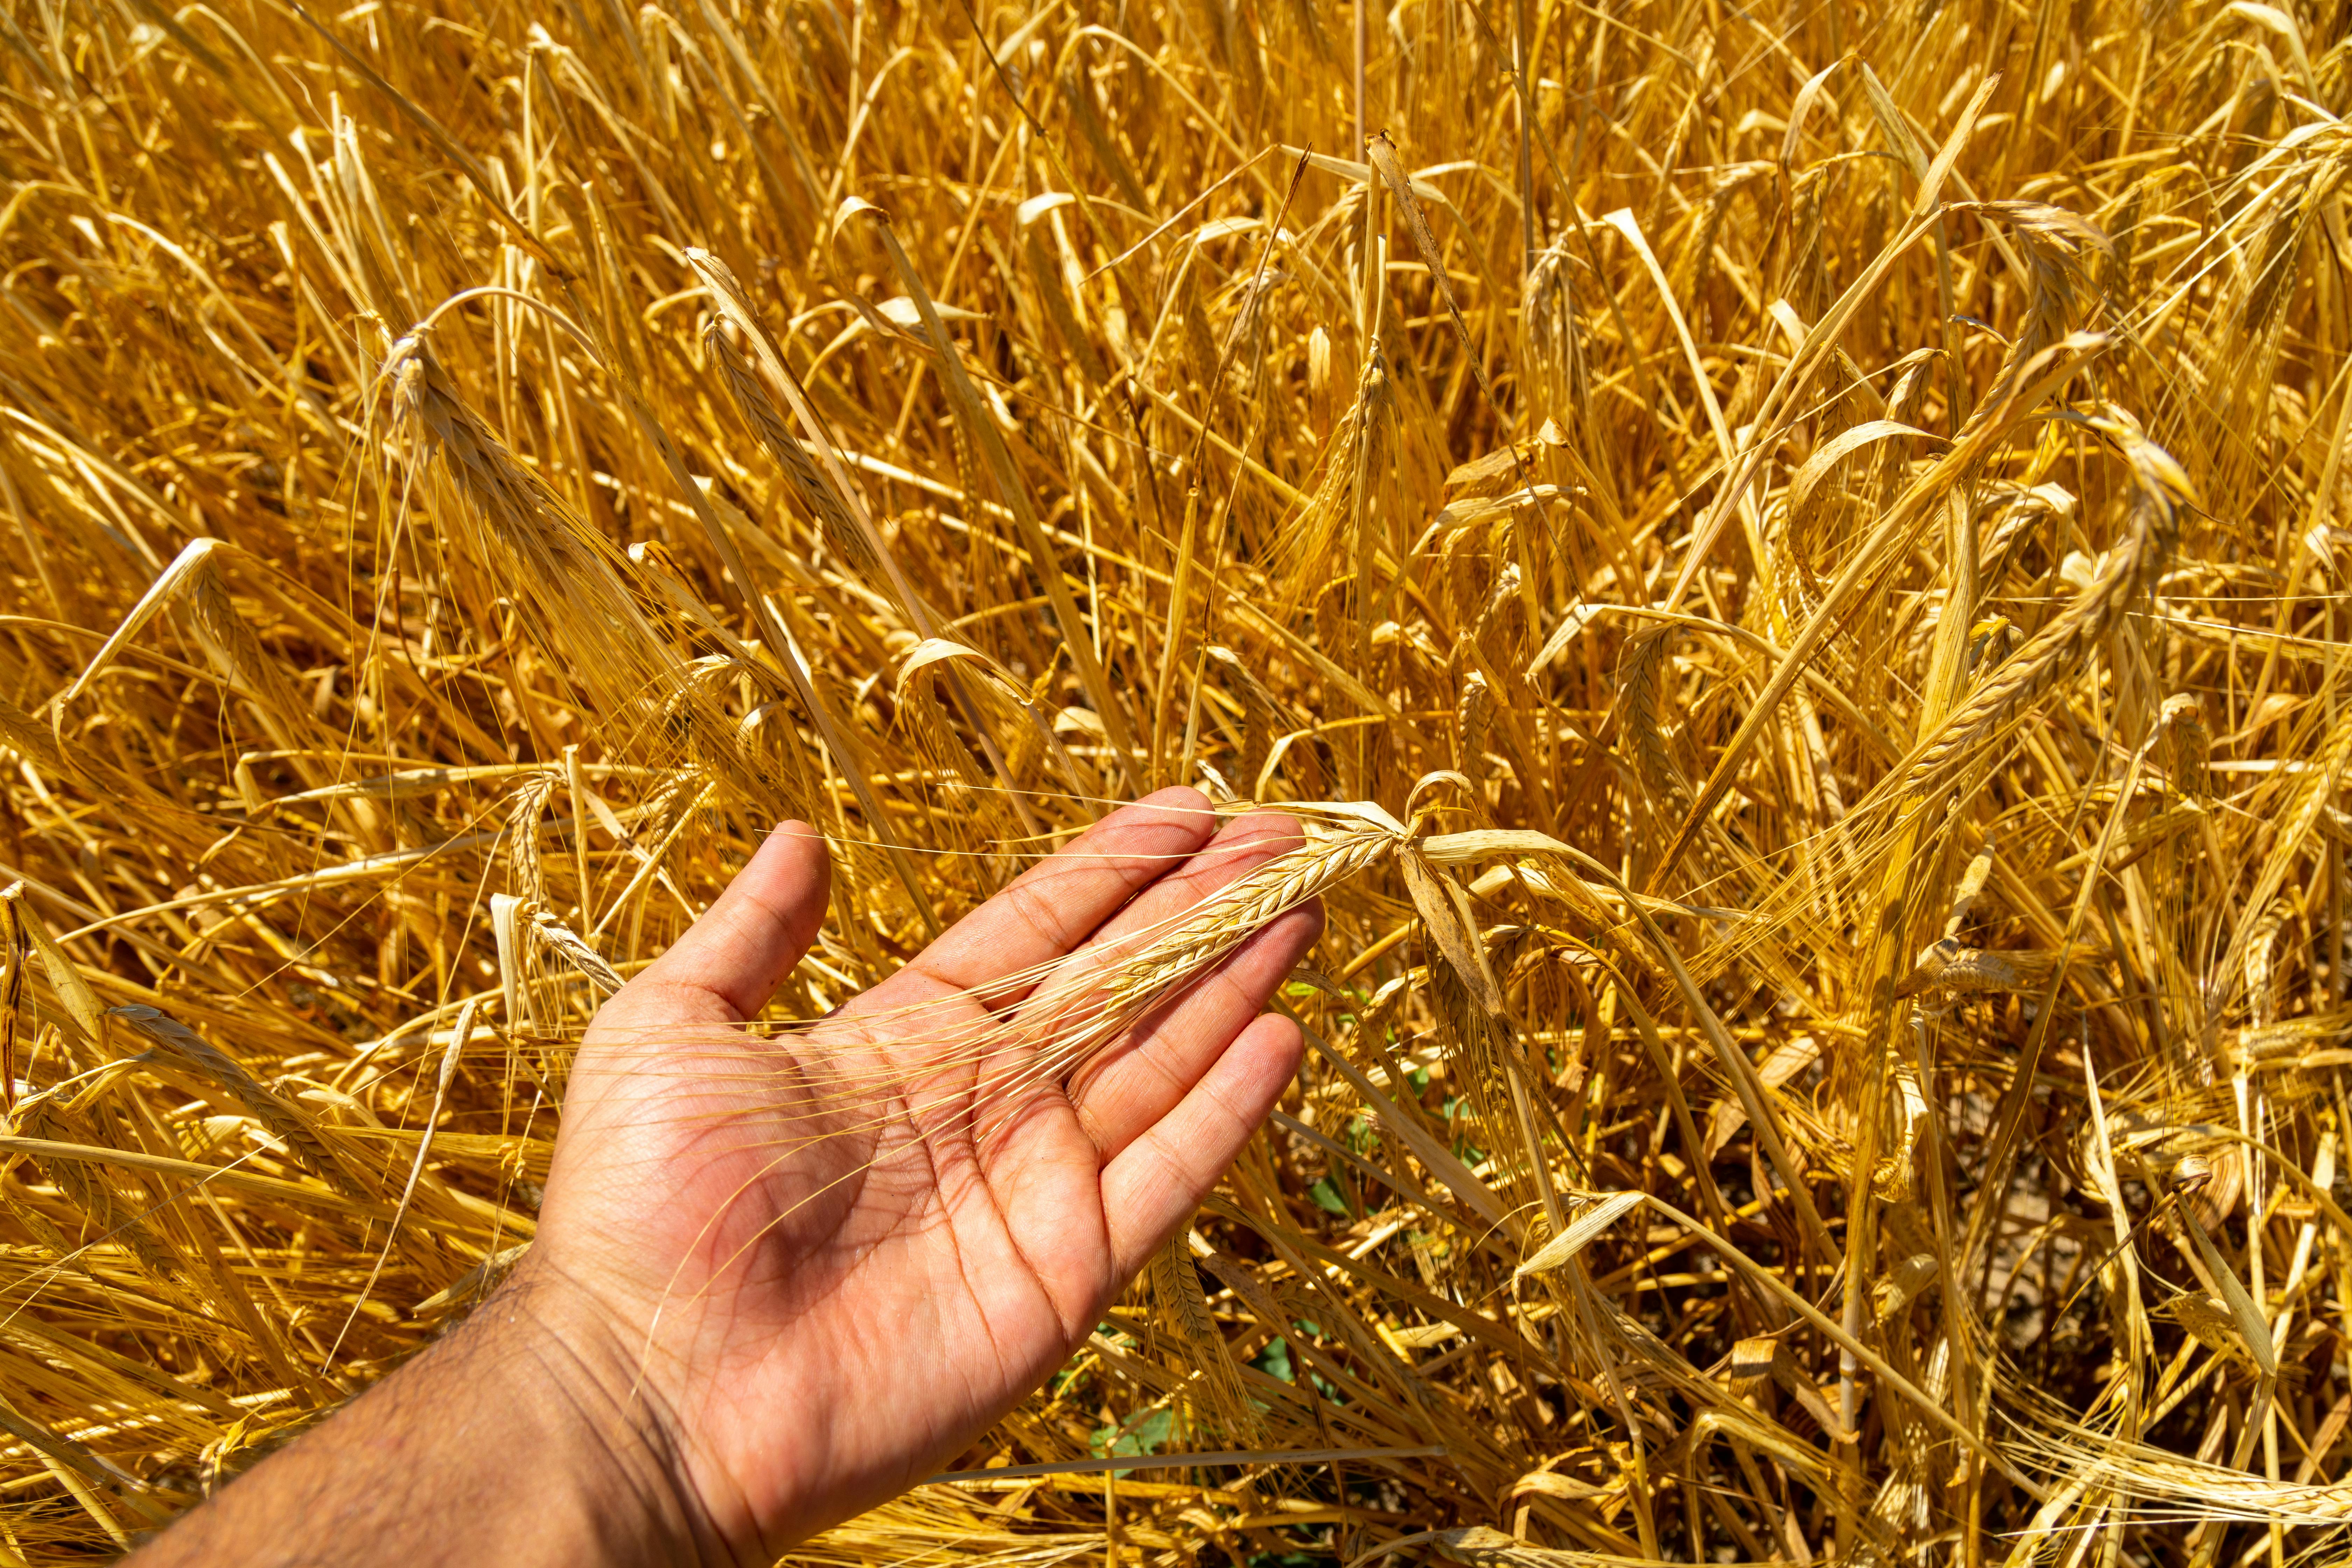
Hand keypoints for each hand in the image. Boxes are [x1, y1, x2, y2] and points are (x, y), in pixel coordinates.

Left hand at [526, 787, 1321, 1557]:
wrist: (647, 1386)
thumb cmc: (639, 1210)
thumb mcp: (668, 1032)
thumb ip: (751, 938)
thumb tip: (802, 837)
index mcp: (906, 1039)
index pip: (1041, 929)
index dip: (1117, 867)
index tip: (1190, 807)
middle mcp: (984, 1102)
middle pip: (1122, 980)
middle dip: (1203, 904)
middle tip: (1283, 835)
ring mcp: (1033, 1187)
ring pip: (1161, 1058)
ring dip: (1234, 979)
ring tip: (1302, 903)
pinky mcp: (1063, 1272)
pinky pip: (1165, 1175)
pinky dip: (1226, 1107)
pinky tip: (1281, 1033)